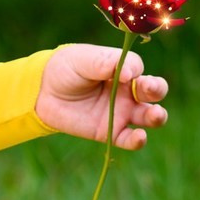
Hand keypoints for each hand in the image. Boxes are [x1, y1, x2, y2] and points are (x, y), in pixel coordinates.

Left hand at [35, 43, 168, 149]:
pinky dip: (138, 140)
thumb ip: (105, 62)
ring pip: (149, 116)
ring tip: (155, 114)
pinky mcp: (109, 132)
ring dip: (157, 116)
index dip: (135, 70)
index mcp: (123, 69)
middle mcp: (127, 91)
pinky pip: (129, 139)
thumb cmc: (66, 69)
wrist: (43, 92)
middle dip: (157, 89)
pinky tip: (139, 137)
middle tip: (149, 88)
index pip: (138, 68)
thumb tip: (129, 73)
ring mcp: (121, 112)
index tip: (126, 73)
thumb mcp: (83, 59)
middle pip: (154, 91)